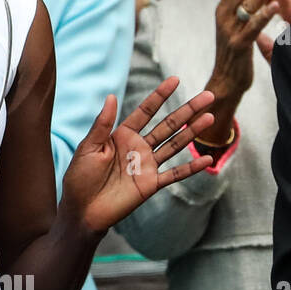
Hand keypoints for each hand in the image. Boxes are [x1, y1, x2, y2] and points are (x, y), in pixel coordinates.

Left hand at [61, 77, 216, 234]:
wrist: (82, 210)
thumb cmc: (80, 177)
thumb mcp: (88, 148)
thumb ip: (102, 124)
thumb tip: (110, 95)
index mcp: (122, 136)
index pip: (145, 111)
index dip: (160, 95)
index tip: (174, 80)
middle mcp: (138, 147)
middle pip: (168, 124)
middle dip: (188, 110)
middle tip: (209, 95)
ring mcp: (147, 165)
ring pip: (176, 144)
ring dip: (193, 132)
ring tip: (211, 117)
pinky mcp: (151, 184)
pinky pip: (175, 174)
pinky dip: (191, 168)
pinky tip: (207, 159)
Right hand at [209, 0, 290, 99]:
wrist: (224, 80)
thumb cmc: (233, 54)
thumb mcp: (232, 27)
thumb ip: (238, 10)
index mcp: (221, 13)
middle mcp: (222, 19)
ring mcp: (229, 31)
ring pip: (247, 6)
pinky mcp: (238, 45)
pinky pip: (253, 26)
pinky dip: (264, 14)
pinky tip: (275, 6)